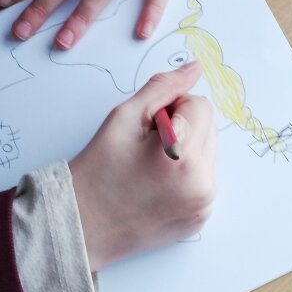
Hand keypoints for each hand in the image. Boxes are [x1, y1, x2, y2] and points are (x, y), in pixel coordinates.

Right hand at [69, 62, 216, 271]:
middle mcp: (201, 183)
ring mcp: (203, 205)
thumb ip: (163, 88)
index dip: (172, 108)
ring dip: (186, 151)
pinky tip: (157, 184)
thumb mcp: (124, 117)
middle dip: (182, 128)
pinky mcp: (200, 219)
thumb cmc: (98, 169)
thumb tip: (195, 68)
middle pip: (208, 129)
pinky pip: (203, 180)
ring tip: (150, 167)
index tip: (148, 126)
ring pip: (207, 154)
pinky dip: (186, 176)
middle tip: (145, 147)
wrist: (83, 223)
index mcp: (183, 155)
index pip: (200, 106)